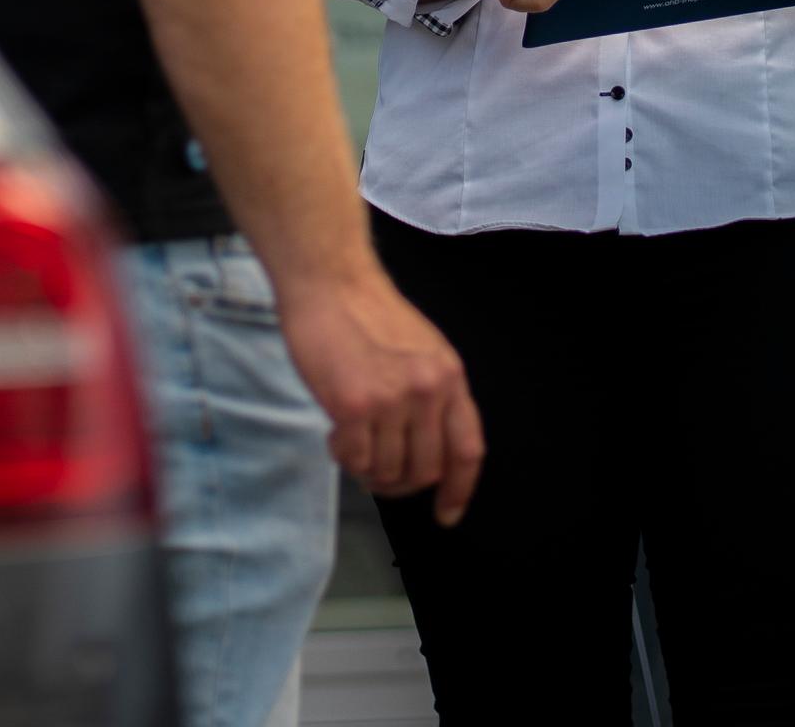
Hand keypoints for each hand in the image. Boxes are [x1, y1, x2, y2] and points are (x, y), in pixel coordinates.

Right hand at [279, 269, 483, 525]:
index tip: (446, 513)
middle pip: (424, 469)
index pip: (467, 451)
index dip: (458, 490)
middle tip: (377, 473)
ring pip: (388, 470)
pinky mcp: (353, 405)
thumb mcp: (420, 347)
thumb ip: (430, 392)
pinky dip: (345, 457)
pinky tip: (336, 436)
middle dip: (399, 482)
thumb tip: (424, 446)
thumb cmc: (365, 309)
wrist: (328, 280)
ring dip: (369, 470)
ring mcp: (390, 399)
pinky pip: (356, 458)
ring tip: (352, 445)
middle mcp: (427, 391)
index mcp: (449, 376)